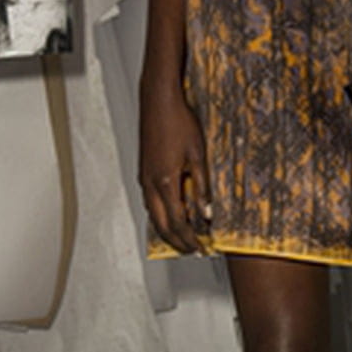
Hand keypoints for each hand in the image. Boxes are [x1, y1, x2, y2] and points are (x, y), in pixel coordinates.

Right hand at [139, 84, 212, 253]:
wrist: (158, 101)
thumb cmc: (179, 122)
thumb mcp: (198, 155)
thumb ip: (202, 187)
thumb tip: (207, 213)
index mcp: (165, 182)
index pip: (177, 222)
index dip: (189, 238)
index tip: (200, 247)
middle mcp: (151, 184)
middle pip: (161, 225)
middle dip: (177, 241)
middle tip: (191, 250)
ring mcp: (145, 178)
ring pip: (153, 215)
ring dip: (168, 230)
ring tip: (183, 238)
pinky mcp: (144, 171)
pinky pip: (151, 202)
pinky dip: (161, 215)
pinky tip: (170, 214)